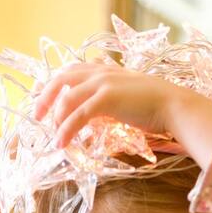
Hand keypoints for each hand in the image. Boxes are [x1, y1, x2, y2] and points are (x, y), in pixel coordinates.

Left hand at [32, 64, 211, 161]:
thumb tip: (93, 114)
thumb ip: (108, 99)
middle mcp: (101, 72)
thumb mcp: (126, 96)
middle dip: (45, 96)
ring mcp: (104, 83)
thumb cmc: (154, 105)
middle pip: (61, 78)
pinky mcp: (107, 98)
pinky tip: (61, 143)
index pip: (70, 70)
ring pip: (67, 98)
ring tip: (51, 136)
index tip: (41, 97)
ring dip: (55, 119)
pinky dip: (66, 129)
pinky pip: (78, 115)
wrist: (175, 105)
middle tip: (36, 116)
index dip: (52, 82)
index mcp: (105, 69)